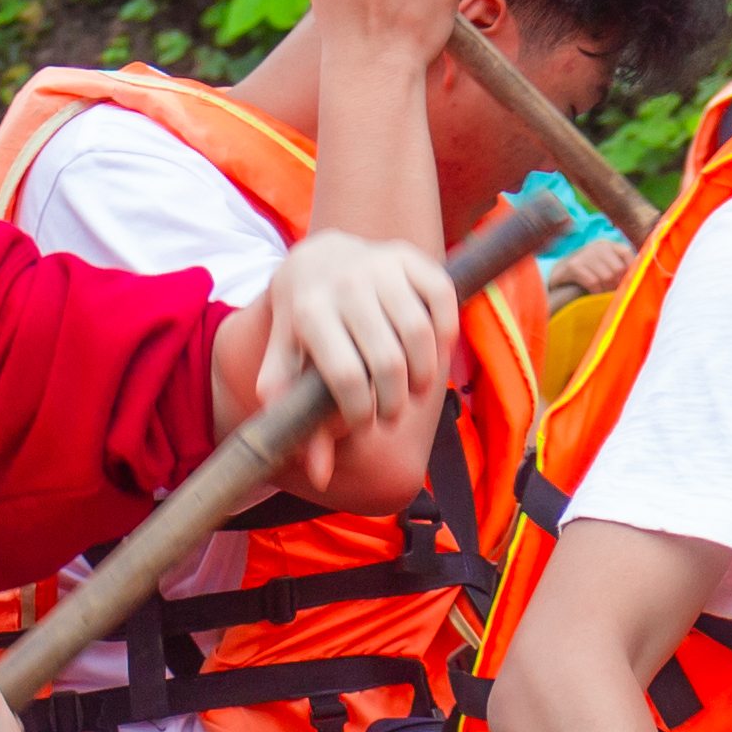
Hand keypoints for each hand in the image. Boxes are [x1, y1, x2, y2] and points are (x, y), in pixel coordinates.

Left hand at [252, 228, 453, 431]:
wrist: (316, 259)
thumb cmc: (302, 327)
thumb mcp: (287, 366)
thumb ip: (296, 417)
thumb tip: (319, 475)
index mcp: (308, 312)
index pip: (346, 377)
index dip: (362, 412)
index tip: (365, 422)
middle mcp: (344, 284)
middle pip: (388, 361)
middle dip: (395, 402)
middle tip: (392, 413)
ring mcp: (379, 266)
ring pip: (420, 333)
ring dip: (424, 375)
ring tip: (413, 390)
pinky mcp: (410, 257)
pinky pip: (443, 299)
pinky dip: (445, 333)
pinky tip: (431, 352)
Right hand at [551, 233, 633, 296]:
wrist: (559, 274)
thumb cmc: (588, 273)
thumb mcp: (605, 266)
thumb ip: (620, 269)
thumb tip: (639, 280)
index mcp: (608, 245)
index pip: (627, 252)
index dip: (630, 269)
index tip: (627, 283)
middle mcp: (598, 246)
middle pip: (618, 269)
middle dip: (617, 284)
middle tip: (613, 293)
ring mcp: (585, 254)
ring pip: (607, 277)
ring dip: (606, 290)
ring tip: (603, 294)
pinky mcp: (574, 265)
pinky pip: (593, 282)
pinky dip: (596, 292)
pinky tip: (593, 294)